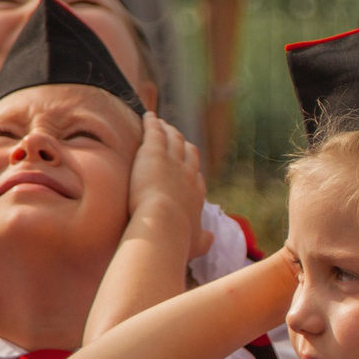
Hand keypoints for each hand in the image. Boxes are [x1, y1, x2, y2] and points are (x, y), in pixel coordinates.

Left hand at [126, 113, 210, 264]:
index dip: (190, 169)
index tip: (185, 168)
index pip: (195, 175)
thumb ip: (204, 239)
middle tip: (175, 139)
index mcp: (196, 192)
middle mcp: (188, 172)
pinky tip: (148, 116)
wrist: (163, 224)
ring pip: (173, 139)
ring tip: (162, 125)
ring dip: (168, 130)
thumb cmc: (177, 238)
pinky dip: (152, 122)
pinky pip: (154, 132)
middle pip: (188, 152)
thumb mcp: (195, 243)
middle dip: (182, 144)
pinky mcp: (154, 152)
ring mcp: (172, 160)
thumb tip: (210, 239)